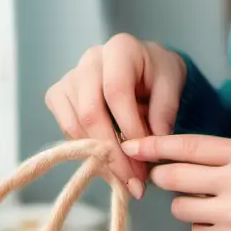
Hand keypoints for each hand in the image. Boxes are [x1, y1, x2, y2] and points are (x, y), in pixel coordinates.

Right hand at [44, 34, 186, 199]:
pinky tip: (110, 164)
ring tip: (125, 178)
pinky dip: (87, 150)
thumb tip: (152, 145)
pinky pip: (67, 129)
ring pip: (76, 124)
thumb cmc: (159, 73)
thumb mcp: (172, 84)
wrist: (145, 66)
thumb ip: (164, 111)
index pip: (116, 92)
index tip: (145, 159)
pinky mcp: (59, 95)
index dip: (129, 128)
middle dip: (112, 152)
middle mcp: (90, 59)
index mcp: (120, 48)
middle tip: (134, 181)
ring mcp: (71, 77)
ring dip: (100, 157)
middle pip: (90, 111)